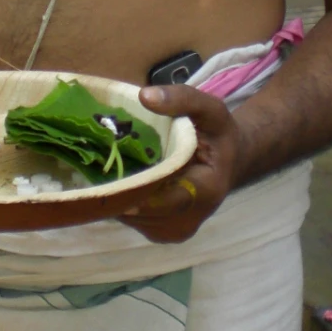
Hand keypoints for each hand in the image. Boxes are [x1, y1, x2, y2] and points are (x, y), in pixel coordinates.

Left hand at [119, 84, 243, 243]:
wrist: (230, 161)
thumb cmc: (218, 134)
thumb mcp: (209, 109)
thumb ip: (182, 98)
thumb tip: (145, 96)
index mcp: (205, 192)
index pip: (159, 196)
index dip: (130, 182)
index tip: (107, 162)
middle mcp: (188, 220)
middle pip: (139, 208)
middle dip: (119, 184)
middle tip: (100, 156)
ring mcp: (173, 232)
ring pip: (131, 216)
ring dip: (118, 192)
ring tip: (111, 164)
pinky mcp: (161, 234)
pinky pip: (132, 219)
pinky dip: (124, 198)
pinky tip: (123, 176)